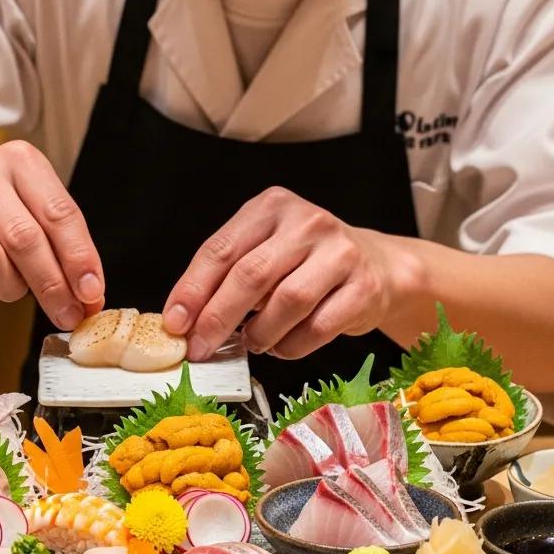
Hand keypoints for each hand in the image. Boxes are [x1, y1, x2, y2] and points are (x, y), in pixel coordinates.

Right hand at [0, 141, 104, 326]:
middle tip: (67, 315)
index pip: (59, 213)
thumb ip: (65, 246)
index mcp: (20, 159)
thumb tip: (89, 295)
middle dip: (52, 286)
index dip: (79, 259)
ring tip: (15, 287)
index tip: (91, 294)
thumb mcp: (36, 209)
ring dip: (10, 288)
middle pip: (24, 239)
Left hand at [163, 187, 410, 361]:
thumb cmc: (308, 261)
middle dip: (217, 317)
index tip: (175, 321)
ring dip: (259, 333)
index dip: (193, 289)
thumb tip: (185, 318)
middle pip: (251, 275)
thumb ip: (227, 276)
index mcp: (272, 206)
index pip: (221, 249)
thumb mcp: (265, 251)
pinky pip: (318, 327)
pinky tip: (282, 345)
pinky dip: (291, 345)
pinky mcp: (364, 287)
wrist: (378, 266)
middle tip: (200, 346)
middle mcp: (307, 222)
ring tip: (251, 342)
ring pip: (286, 302)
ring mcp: (340, 253)